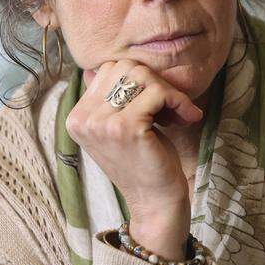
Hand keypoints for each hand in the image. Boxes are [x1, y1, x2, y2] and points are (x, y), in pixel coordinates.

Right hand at [64, 61, 203, 260]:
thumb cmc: (144, 161)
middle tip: (170, 108)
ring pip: (141, 76)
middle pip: (124, 67)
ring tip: (178, 113)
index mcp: (77, 117)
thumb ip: (112, 97)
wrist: (154, 202)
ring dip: (168, 91)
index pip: (108, 69)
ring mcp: (102, 124)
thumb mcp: (119, 126)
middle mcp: (83, 119)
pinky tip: (187, 118)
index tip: (156, 104)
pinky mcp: (126, 128)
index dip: (138, 81)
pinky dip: (178, 101)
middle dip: (154, 83)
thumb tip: (119, 62)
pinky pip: (158, 93)